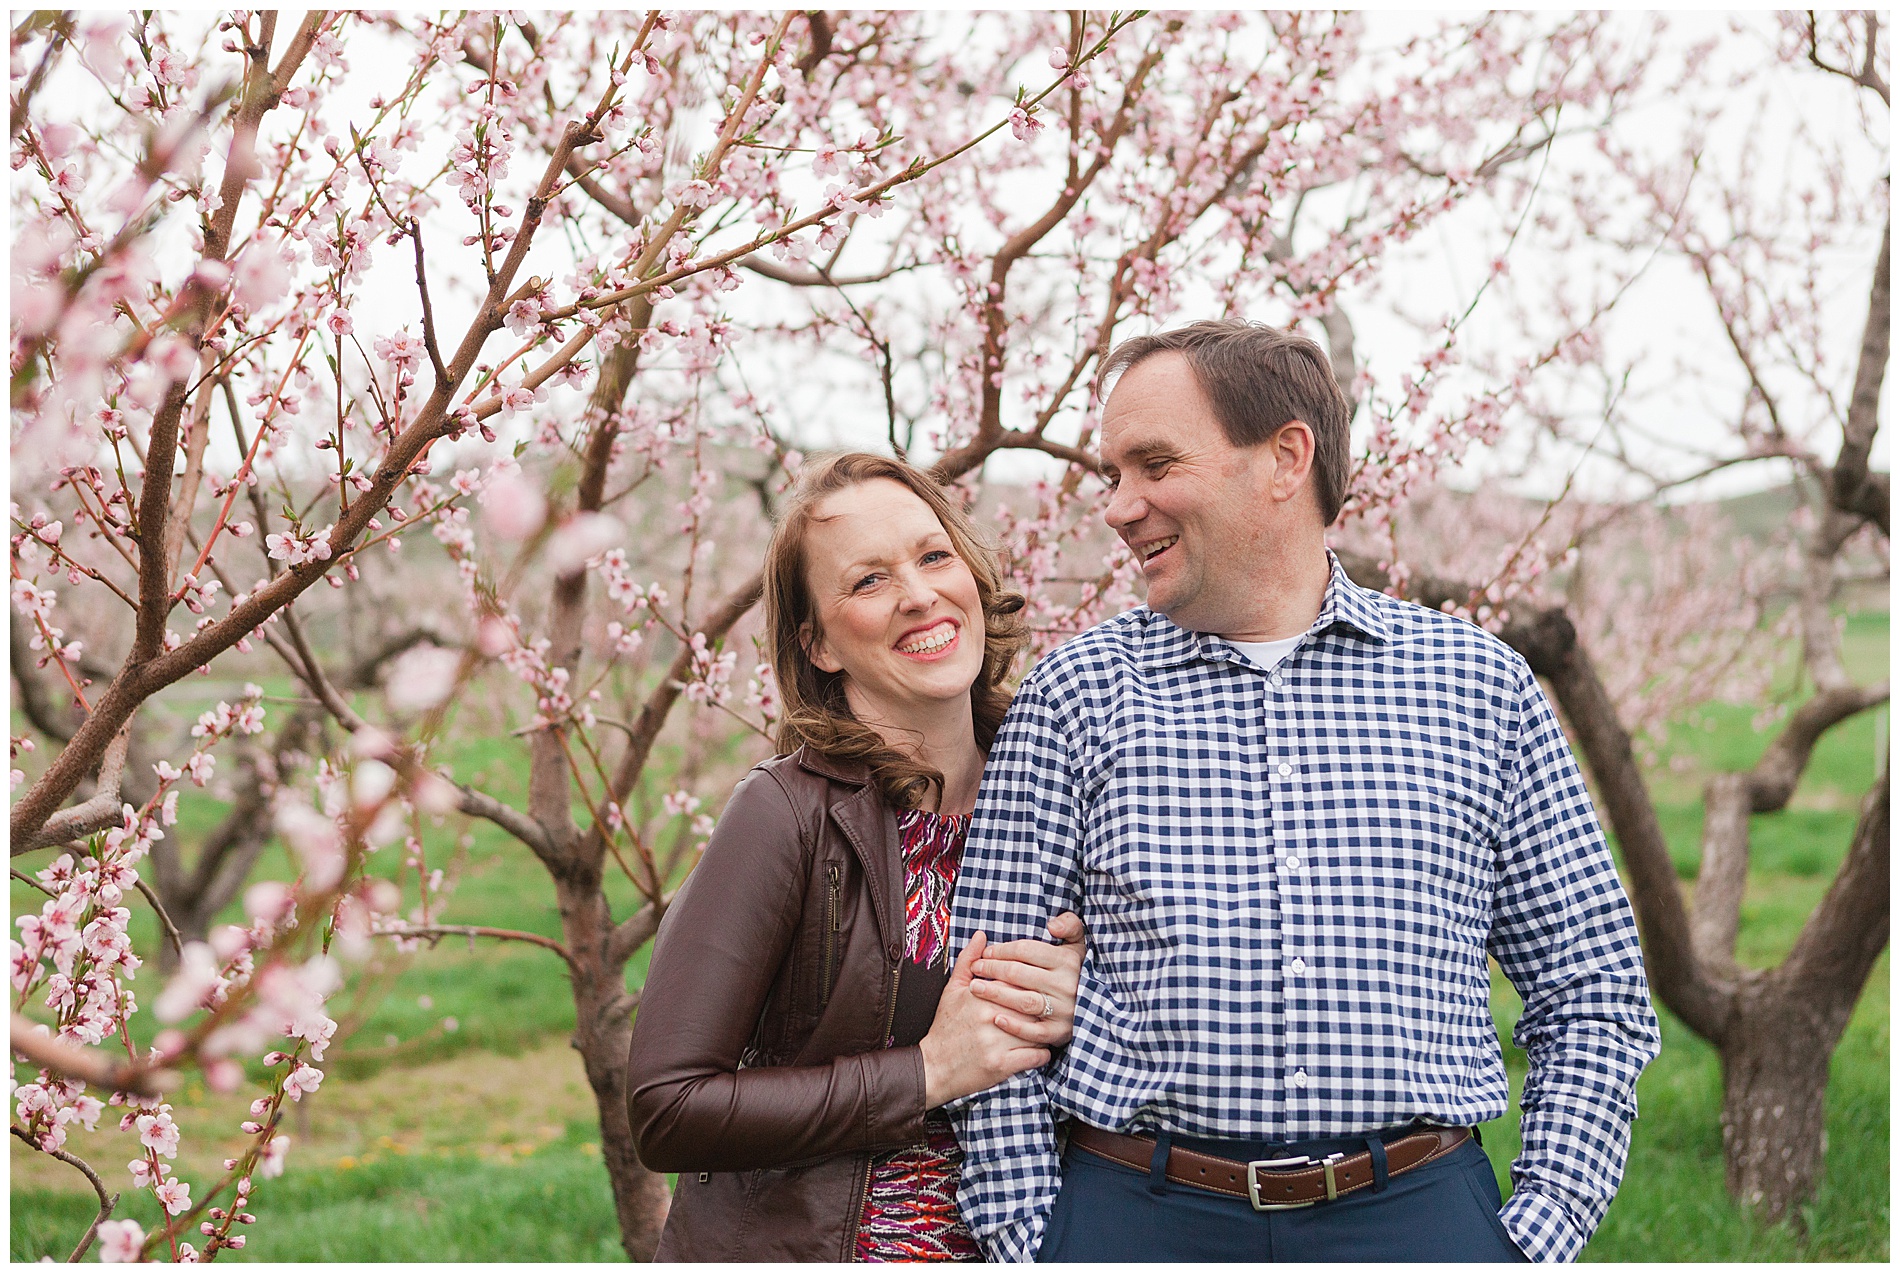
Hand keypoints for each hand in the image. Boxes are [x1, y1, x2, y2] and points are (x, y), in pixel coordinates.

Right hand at [919, 932, 1053, 1107]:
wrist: (933, 1066)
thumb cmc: (946, 1026)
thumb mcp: (952, 990)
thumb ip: (968, 961)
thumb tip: (982, 935)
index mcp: (981, 994)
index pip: (1019, 980)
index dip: (1031, 984)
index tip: (1037, 987)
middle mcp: (990, 1015)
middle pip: (1033, 1003)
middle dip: (1043, 1006)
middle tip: (1049, 1007)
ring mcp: (997, 1041)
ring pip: (1039, 1029)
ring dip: (1046, 1030)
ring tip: (1046, 1028)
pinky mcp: (1002, 1065)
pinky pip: (1037, 1056)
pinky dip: (1042, 1053)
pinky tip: (1038, 1048)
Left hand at [969, 910, 1084, 1047]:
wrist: (1095, 1009)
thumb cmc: (1074, 972)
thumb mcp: (1077, 945)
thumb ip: (1070, 925)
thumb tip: (1052, 926)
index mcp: (1068, 961)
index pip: (1026, 951)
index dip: (1002, 950)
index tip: (986, 952)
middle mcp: (1066, 985)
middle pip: (1019, 974)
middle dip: (992, 969)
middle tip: (976, 968)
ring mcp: (1064, 1010)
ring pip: (1024, 1001)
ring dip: (996, 993)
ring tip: (975, 988)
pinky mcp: (1060, 1032)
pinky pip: (1035, 1031)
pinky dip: (1015, 1026)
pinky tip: (997, 1018)